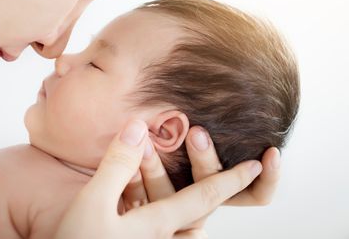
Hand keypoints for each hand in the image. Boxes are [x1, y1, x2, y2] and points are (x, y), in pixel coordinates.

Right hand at [54, 120, 261, 238]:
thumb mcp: (93, 204)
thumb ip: (117, 166)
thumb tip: (138, 125)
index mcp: (158, 227)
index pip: (205, 197)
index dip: (233, 179)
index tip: (260, 164)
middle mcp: (161, 238)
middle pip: (193, 204)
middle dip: (202, 173)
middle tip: (203, 145)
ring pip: (172, 210)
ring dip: (167, 180)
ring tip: (155, 157)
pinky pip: (152, 217)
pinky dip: (150, 195)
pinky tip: (135, 182)